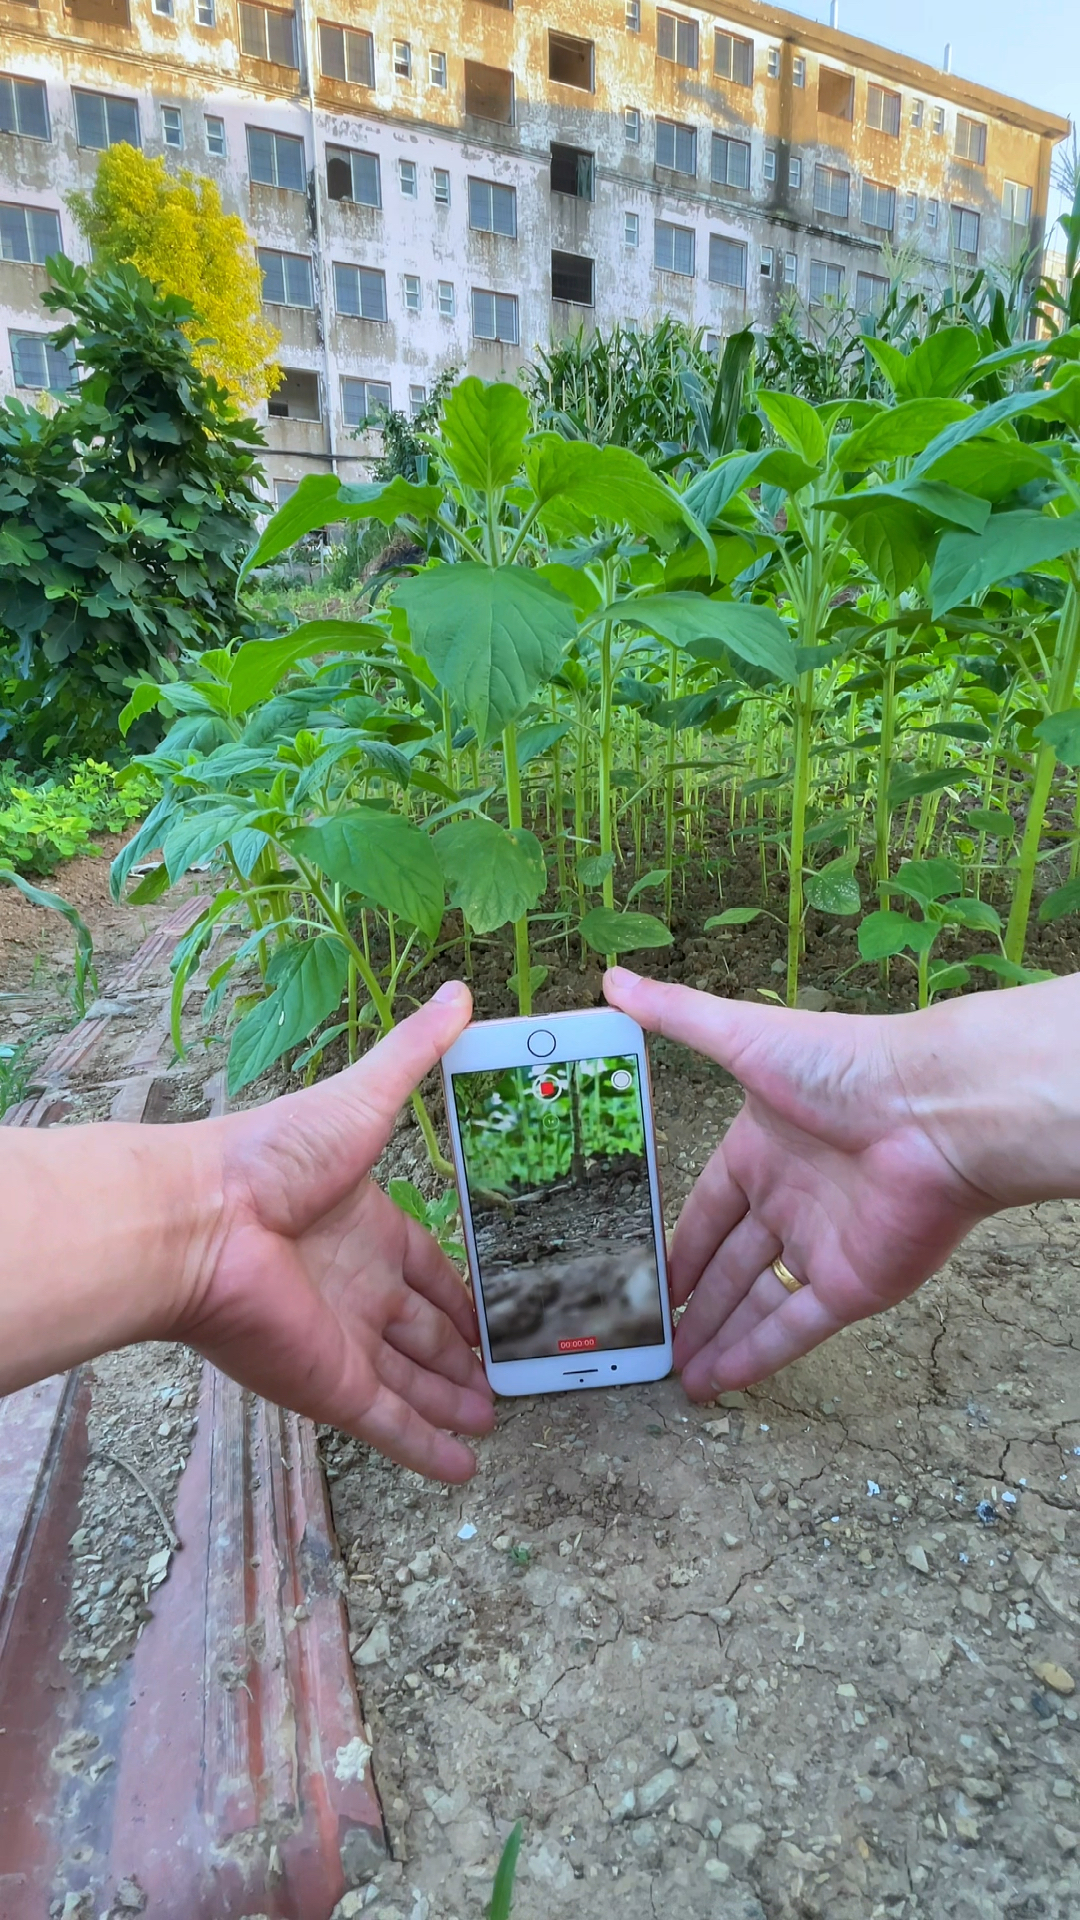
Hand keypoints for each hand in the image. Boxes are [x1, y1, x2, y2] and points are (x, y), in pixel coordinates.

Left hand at [177, 982, 493, 1481]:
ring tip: (495, 1417)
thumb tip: (460, 994)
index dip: (461, 1289)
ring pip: (411, 1382)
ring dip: (450, 1402)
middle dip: (461, 1354)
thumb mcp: (361, 1097)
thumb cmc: (273, 1156)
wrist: (199, 1221)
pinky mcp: (333, 1386)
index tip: (495, 1308)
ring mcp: (344, 1341)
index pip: (425, 1266)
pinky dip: (426, 1448)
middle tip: (505, 1374)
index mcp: (365, 1228)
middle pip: (420, 1330)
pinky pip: (390, 1425)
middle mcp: (355, 1288)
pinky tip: (463, 1468)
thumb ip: (414, 1053)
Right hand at [603, 969, 1001, 1399]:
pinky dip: (757, 1355)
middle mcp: (791, 1200)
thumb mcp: (743, 1036)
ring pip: (757, 1303)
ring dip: (717, 1338)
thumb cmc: (843, 1065)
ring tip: (674, 1377)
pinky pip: (795, 1328)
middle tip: (650, 1341)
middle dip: (693, 1304)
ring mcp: (822, 1246)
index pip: (706, 1207)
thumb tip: (612, 980)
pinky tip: (717, 1380)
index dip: (675, 1244)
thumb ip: (676, 1015)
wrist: (934, 1110)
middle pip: (730, 1264)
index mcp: (761, 1148)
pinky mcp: (853, 1286)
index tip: (644, 1277)